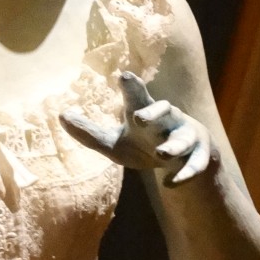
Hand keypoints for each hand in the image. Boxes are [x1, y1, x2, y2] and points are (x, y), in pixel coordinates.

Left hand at [60, 71, 218, 185]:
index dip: (132, 86)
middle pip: (164, 111)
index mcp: (146, 113)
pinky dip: (184, 174)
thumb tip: (61, 116)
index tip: (124, 75)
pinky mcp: (198, 158)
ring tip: (161, 153)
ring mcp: (186, 138)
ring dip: (173, 146)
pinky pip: (194, 165)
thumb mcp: (114, 143)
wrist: (184, 158)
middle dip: (154, 113)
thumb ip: (89, 133)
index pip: (138, 97)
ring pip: (183, 139)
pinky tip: (169, 184)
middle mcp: (168, 121)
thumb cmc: (143, 144)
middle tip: (138, 117)